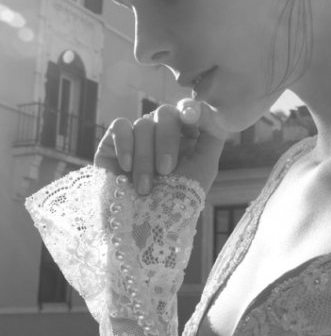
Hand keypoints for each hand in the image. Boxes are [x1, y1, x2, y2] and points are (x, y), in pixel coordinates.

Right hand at [94, 99, 227, 194]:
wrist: (141, 229)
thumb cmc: (177, 202)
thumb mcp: (204, 168)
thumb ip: (212, 134)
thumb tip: (204, 107)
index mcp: (186, 138)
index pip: (189, 110)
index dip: (190, 109)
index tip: (189, 117)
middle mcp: (162, 135)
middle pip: (166, 113)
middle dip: (167, 141)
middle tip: (165, 171)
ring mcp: (137, 138)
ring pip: (143, 124)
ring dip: (145, 158)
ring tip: (145, 187)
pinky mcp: (112, 144)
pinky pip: (120, 126)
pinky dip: (125, 145)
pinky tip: (126, 168)